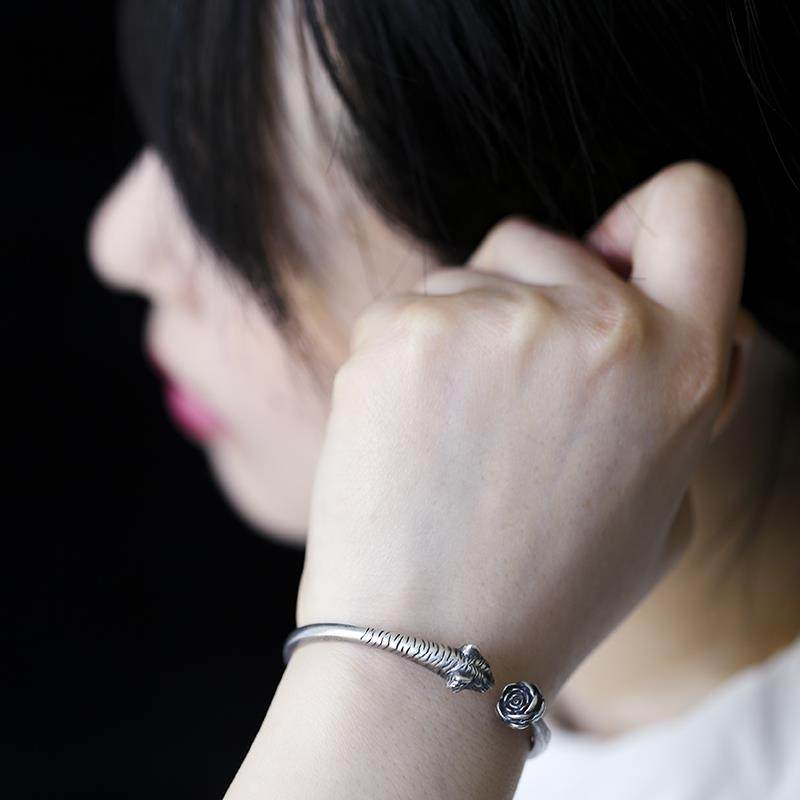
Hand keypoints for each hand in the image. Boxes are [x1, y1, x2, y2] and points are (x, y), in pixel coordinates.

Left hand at [295, 161, 745, 697]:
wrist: (431, 645)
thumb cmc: (549, 581)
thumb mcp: (661, 499)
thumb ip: (670, 394)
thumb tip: (649, 311)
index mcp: (681, 366)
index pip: (698, 206)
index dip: (651, 214)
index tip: (610, 249)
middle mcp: (597, 328)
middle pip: (546, 240)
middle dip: (527, 297)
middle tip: (506, 403)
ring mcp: (493, 321)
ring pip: (469, 274)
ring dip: (463, 331)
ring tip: (455, 435)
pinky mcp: (403, 330)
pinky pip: (407, 305)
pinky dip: (405, 354)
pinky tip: (408, 432)